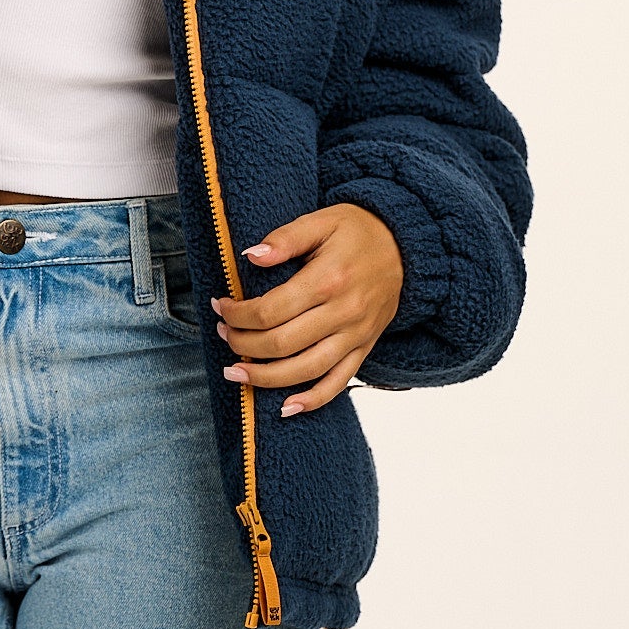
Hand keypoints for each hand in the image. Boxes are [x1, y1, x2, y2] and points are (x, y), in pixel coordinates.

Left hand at [211, 203, 402, 415]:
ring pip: (306, 369)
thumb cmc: (356, 231)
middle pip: (283, 343)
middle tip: (223, 335)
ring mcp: (356, 335)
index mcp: (327, 279)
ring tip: (236, 373)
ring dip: (266, 378)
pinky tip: (286, 407)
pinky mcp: (364, 348)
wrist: (406, 247)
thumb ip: (285, 239)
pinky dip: (313, 399)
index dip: (239, 314)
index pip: (271, 310)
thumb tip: (251, 255)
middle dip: (244, 344)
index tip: (221, 308)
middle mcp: (343, 313)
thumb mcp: (321, 221)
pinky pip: (339, 382)